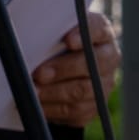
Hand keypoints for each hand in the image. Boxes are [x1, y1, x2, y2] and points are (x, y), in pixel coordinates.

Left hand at [31, 11, 119, 127]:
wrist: (62, 72)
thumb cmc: (57, 46)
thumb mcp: (57, 33)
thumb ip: (51, 30)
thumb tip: (30, 31)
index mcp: (101, 33)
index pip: (98, 29)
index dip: (85, 34)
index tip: (68, 40)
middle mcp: (108, 58)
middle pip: (91, 64)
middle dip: (63, 69)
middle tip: (40, 73)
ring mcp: (103, 84)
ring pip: (82, 90)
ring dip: (55, 92)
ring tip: (34, 91)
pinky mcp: (93, 106)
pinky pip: (75, 111)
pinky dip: (53, 108)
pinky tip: (38, 103)